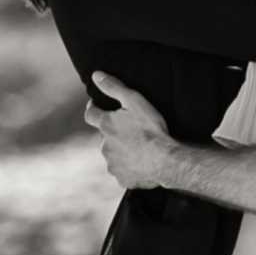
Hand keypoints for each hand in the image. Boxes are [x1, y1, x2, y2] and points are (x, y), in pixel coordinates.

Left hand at [86, 74, 175, 190]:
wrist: (165, 160)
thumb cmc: (151, 129)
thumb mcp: (134, 101)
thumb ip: (114, 87)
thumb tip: (96, 76)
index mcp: (106, 126)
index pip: (90, 114)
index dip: (93, 108)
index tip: (98, 106)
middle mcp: (104, 146)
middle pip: (104, 137)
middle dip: (113, 133)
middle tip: (129, 130)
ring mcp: (112, 164)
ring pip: (113, 155)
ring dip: (120, 150)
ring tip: (138, 147)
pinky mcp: (122, 179)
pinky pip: (122, 171)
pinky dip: (129, 167)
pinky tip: (141, 163)